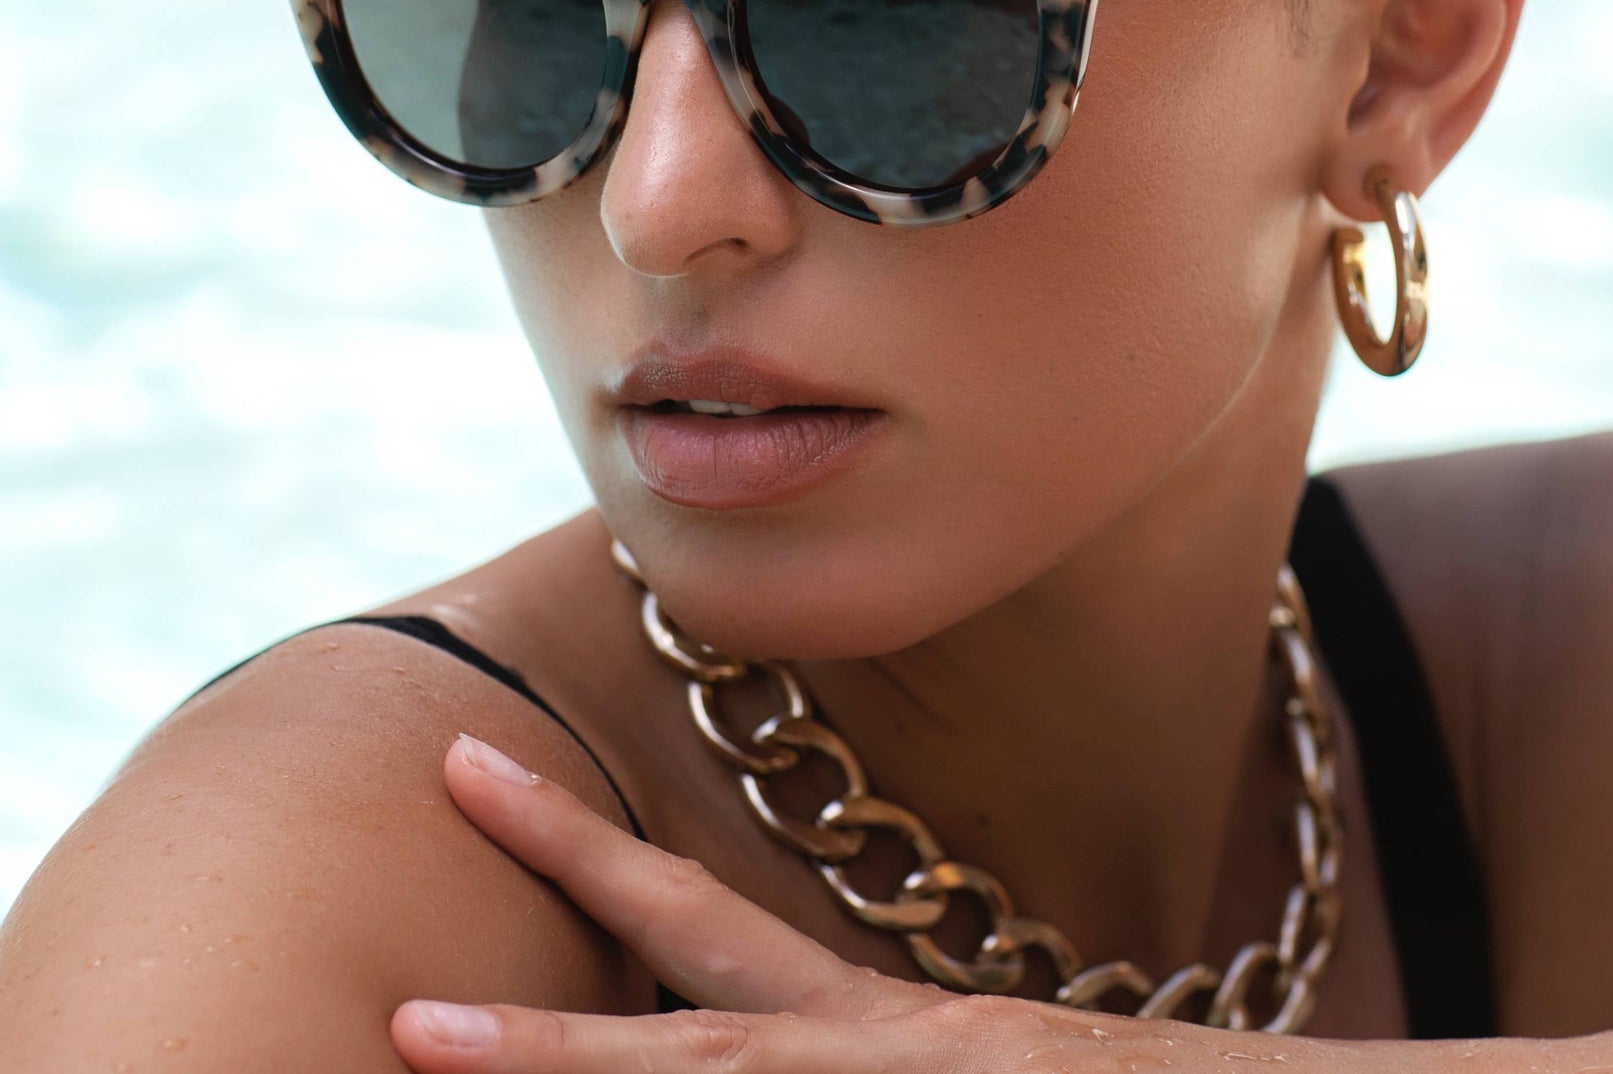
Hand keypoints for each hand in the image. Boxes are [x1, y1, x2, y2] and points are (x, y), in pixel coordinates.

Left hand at [389, 732, 1310, 1071]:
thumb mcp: (1007, 1066)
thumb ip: (898, 1034)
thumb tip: (766, 1022)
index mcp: (904, 1036)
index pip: (710, 944)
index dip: (586, 870)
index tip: (478, 780)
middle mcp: (914, 1061)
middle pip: (695, 1037)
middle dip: (535, 1032)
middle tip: (392, 1004)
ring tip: (429, 1045)